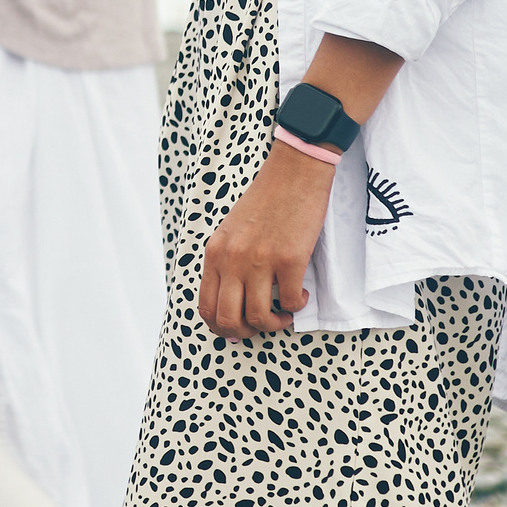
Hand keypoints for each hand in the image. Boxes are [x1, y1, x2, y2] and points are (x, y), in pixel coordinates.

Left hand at [197, 143, 332, 339]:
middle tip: (262, 325)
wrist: (292, 173)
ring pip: (258, 317)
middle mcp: (232, 260)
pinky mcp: (290, 260)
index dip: (220, 328)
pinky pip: (292, 301)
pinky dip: (298, 305)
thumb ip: (226, 263)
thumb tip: (232, 300)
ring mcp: (260, 260)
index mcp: (214, 253)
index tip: (237, 329)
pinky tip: (301, 293)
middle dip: (245, 333)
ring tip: (284, 313)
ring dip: (274, 323)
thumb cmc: (264, 202)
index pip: (205, 307)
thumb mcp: (230, 232)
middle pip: (228, 319)